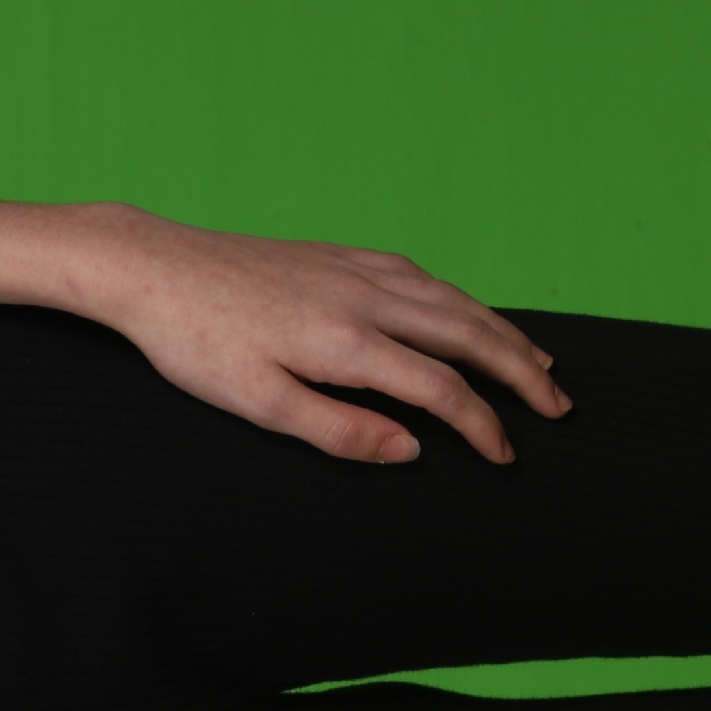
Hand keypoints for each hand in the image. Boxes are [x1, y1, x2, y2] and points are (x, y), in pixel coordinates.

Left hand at [54, 203, 572, 465]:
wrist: (153, 267)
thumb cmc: (194, 343)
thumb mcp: (256, 402)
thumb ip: (337, 430)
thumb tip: (409, 450)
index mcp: (346, 343)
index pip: (440, 389)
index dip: (482, 425)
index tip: (507, 455)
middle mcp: (363, 298)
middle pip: (466, 334)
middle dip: (519, 372)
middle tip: (557, 405)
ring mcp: (352, 269)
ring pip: (450, 299)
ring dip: (499, 330)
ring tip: (534, 359)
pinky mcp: (335, 255)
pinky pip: (418, 274)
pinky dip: (458, 296)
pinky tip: (463, 309)